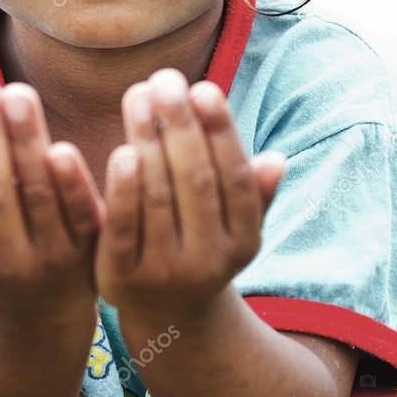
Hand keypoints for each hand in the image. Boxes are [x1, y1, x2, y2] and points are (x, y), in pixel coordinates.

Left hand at [94, 69, 285, 322]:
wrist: (165, 317)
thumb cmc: (200, 244)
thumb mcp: (233, 225)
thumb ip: (251, 192)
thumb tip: (276, 160)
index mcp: (243, 241)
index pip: (233, 178)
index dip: (220, 132)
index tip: (203, 89)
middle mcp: (209, 261)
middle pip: (196, 182)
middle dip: (180, 125)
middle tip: (164, 79)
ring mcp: (165, 271)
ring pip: (159, 196)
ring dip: (149, 140)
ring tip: (139, 94)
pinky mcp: (121, 277)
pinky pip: (122, 225)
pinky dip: (122, 187)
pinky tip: (121, 148)